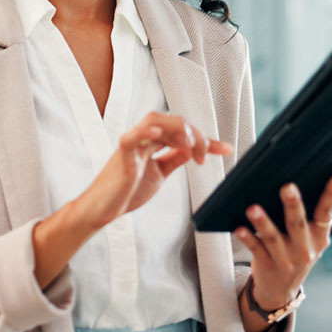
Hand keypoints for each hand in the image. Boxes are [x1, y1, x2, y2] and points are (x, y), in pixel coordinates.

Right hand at [75, 112, 232, 230]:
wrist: (104, 211)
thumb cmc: (127, 191)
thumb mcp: (160, 173)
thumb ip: (175, 158)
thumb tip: (193, 149)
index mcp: (152, 142)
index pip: (182, 132)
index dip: (206, 139)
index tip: (226, 149)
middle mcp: (143, 139)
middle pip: (172, 121)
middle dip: (195, 134)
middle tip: (205, 155)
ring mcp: (132, 146)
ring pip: (155, 121)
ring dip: (177, 129)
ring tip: (190, 145)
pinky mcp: (121, 156)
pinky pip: (131, 138)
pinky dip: (144, 132)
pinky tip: (159, 133)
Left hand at [234, 173, 331, 308]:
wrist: (281, 289)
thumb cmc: (295, 252)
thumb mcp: (309, 240)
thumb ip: (307, 217)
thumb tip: (296, 180)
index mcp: (318, 237)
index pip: (326, 213)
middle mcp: (304, 249)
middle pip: (298, 224)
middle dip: (293, 205)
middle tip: (288, 186)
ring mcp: (285, 259)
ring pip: (273, 237)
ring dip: (263, 222)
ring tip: (253, 208)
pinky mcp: (266, 265)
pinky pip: (256, 249)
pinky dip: (247, 238)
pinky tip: (239, 227)